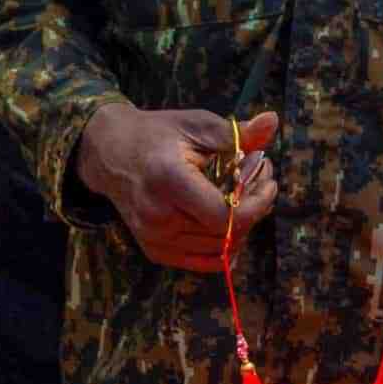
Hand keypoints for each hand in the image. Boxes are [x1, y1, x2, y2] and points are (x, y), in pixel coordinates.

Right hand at [76, 105, 278, 271]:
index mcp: (169, 180)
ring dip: (241, 226)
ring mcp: (154, 238)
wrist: (110, 154)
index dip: (256, 205)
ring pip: (217, 249)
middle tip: (260, 179)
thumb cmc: (157, 134)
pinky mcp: (154, 250)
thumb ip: (235, 133)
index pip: (223, 215)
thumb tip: (272, 121)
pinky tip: (231, 224)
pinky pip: (201, 262)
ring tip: (244, 195)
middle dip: (254, 208)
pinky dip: (223, 248)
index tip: (269, 181)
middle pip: (224, 233)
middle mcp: (158, 216)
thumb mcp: (196, 125)